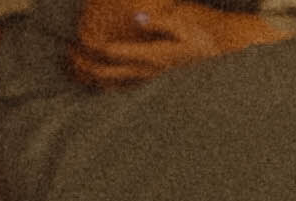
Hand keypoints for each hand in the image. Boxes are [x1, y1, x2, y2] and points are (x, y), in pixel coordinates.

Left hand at [67, 0, 287, 84]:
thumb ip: (162, 19)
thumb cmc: (207, 32)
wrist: (226, 53)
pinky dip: (108, 86)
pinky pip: (126, 89)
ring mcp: (152, 81)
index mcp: (154, 54)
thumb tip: (139, 16)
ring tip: (74, 70)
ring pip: (115, 85)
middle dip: (85, 65)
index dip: (93, 48)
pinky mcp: (156, 83)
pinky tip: (97, 83)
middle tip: (68, 55)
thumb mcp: (187, 20)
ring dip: (92, 78)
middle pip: (109, 73)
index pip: (116, 54)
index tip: (77, 40)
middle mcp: (149, 72)